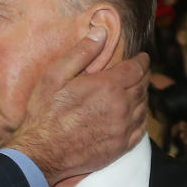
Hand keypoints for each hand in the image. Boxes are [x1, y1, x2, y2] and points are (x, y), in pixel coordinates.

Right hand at [6, 27, 148, 185]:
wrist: (42, 153)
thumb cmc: (44, 114)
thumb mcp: (55, 76)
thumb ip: (81, 53)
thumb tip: (101, 32)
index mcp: (108, 86)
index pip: (137, 68)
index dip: (141, 60)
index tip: (141, 57)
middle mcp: (121, 106)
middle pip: (143, 86)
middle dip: (142, 76)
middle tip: (137, 72)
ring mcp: (123, 128)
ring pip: (144, 107)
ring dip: (141, 96)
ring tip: (134, 92)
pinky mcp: (121, 146)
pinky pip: (141, 128)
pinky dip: (141, 118)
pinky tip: (133, 115)